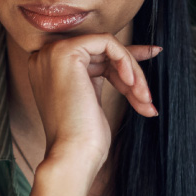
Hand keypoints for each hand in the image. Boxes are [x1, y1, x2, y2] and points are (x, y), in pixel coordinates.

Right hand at [26, 35, 159, 171]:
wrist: (72, 153)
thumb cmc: (83, 137)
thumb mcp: (93, 97)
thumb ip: (104, 73)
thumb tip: (138, 51)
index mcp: (47, 70)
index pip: (91, 56)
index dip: (122, 59)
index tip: (151, 55)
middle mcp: (44, 58)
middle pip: (101, 51)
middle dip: (131, 71)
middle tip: (147, 97)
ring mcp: (52, 53)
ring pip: (107, 46)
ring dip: (133, 72)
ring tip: (144, 99)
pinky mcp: (66, 52)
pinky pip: (108, 42)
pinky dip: (126, 60)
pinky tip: (131, 84)